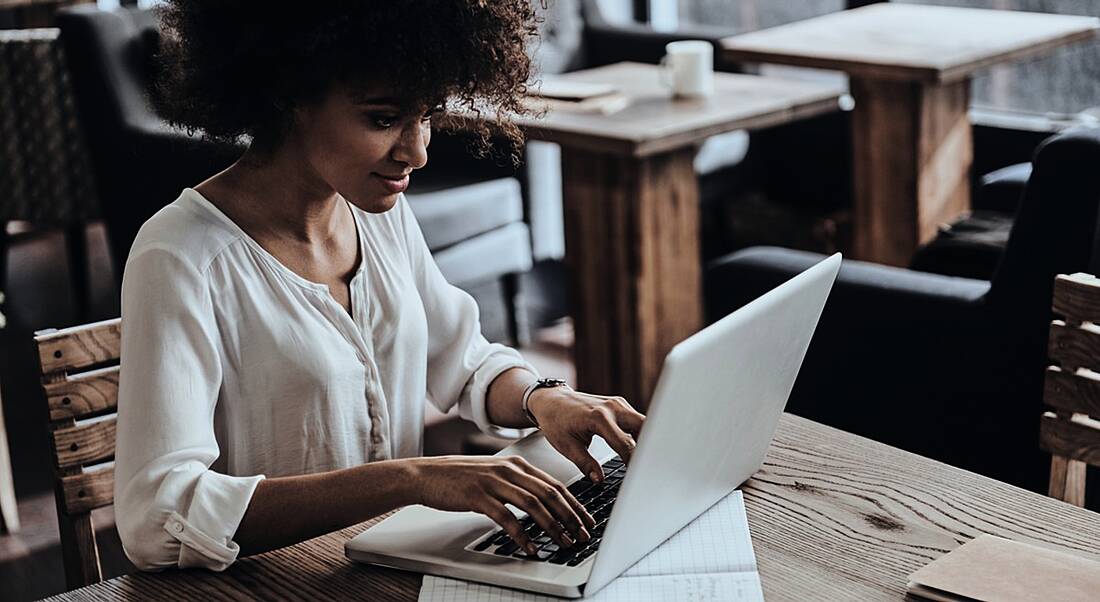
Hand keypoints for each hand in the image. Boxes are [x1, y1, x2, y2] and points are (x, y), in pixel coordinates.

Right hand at [409, 455, 595, 552]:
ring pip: (533, 504)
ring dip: (552, 526)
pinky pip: (506, 518)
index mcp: (516, 464)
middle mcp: (508, 470)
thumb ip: (517, 483)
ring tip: (563, 542)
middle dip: (570, 516)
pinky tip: (530, 547)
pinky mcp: (478, 497)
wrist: (425, 475)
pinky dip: (522, 534)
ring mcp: (493, 482)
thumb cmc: (459, 478)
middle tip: (582, 534)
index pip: (554, 484)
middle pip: (549, 493)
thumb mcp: (494, 474)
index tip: (586, 519)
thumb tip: (542, 502)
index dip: (573, 503)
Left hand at [527, 388, 645, 481]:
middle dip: (649, 447)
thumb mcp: (566, 446)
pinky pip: (636, 420)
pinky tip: (638, 450)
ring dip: (646, 440)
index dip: (633, 463)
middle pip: (644, 427)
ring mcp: (618, 404)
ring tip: (646, 461)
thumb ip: (585, 464)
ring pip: (643, 422)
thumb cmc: (556, 421)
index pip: (624, 444)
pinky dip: (640, 434)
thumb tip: (599, 479)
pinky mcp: (619, 405)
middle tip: (649, 468)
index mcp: (598, 417)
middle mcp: (612, 407)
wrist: (551, 400)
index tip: (637, 476)